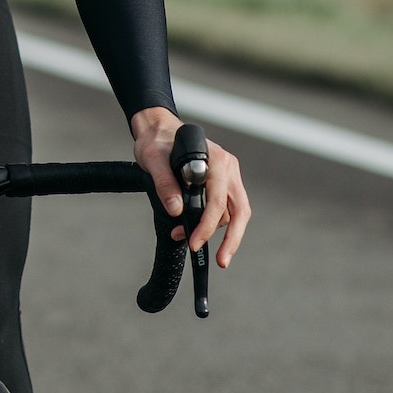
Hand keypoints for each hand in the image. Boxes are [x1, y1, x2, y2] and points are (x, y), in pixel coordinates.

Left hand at [132, 107, 250, 266]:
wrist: (157, 131)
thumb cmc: (156, 142)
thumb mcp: (153, 159)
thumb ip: (165, 184)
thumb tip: (176, 211)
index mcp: (216, 160)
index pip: (217, 200)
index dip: (207, 225)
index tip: (193, 243)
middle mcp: (228, 168)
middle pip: (239, 210)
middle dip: (232, 239)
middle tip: (221, 261)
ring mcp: (228, 175)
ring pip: (231, 212)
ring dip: (212, 230)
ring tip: (187, 240)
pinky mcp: (222, 182)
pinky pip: (224, 208)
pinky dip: (211, 222)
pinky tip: (193, 230)